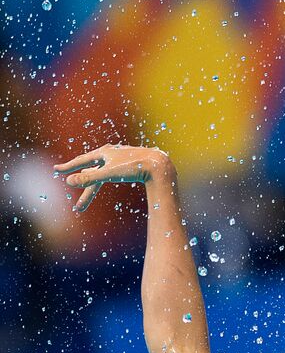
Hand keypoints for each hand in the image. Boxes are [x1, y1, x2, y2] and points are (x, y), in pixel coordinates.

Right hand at [53, 145, 172, 212]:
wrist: (159, 166)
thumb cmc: (135, 168)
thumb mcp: (109, 174)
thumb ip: (88, 178)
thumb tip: (68, 182)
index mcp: (104, 152)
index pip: (81, 160)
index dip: (68, 167)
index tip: (56, 170)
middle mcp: (112, 153)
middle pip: (92, 171)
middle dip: (82, 185)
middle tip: (75, 199)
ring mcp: (122, 158)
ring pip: (103, 172)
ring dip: (94, 185)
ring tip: (86, 197)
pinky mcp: (132, 164)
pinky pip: (114, 171)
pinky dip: (107, 177)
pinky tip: (107, 176)